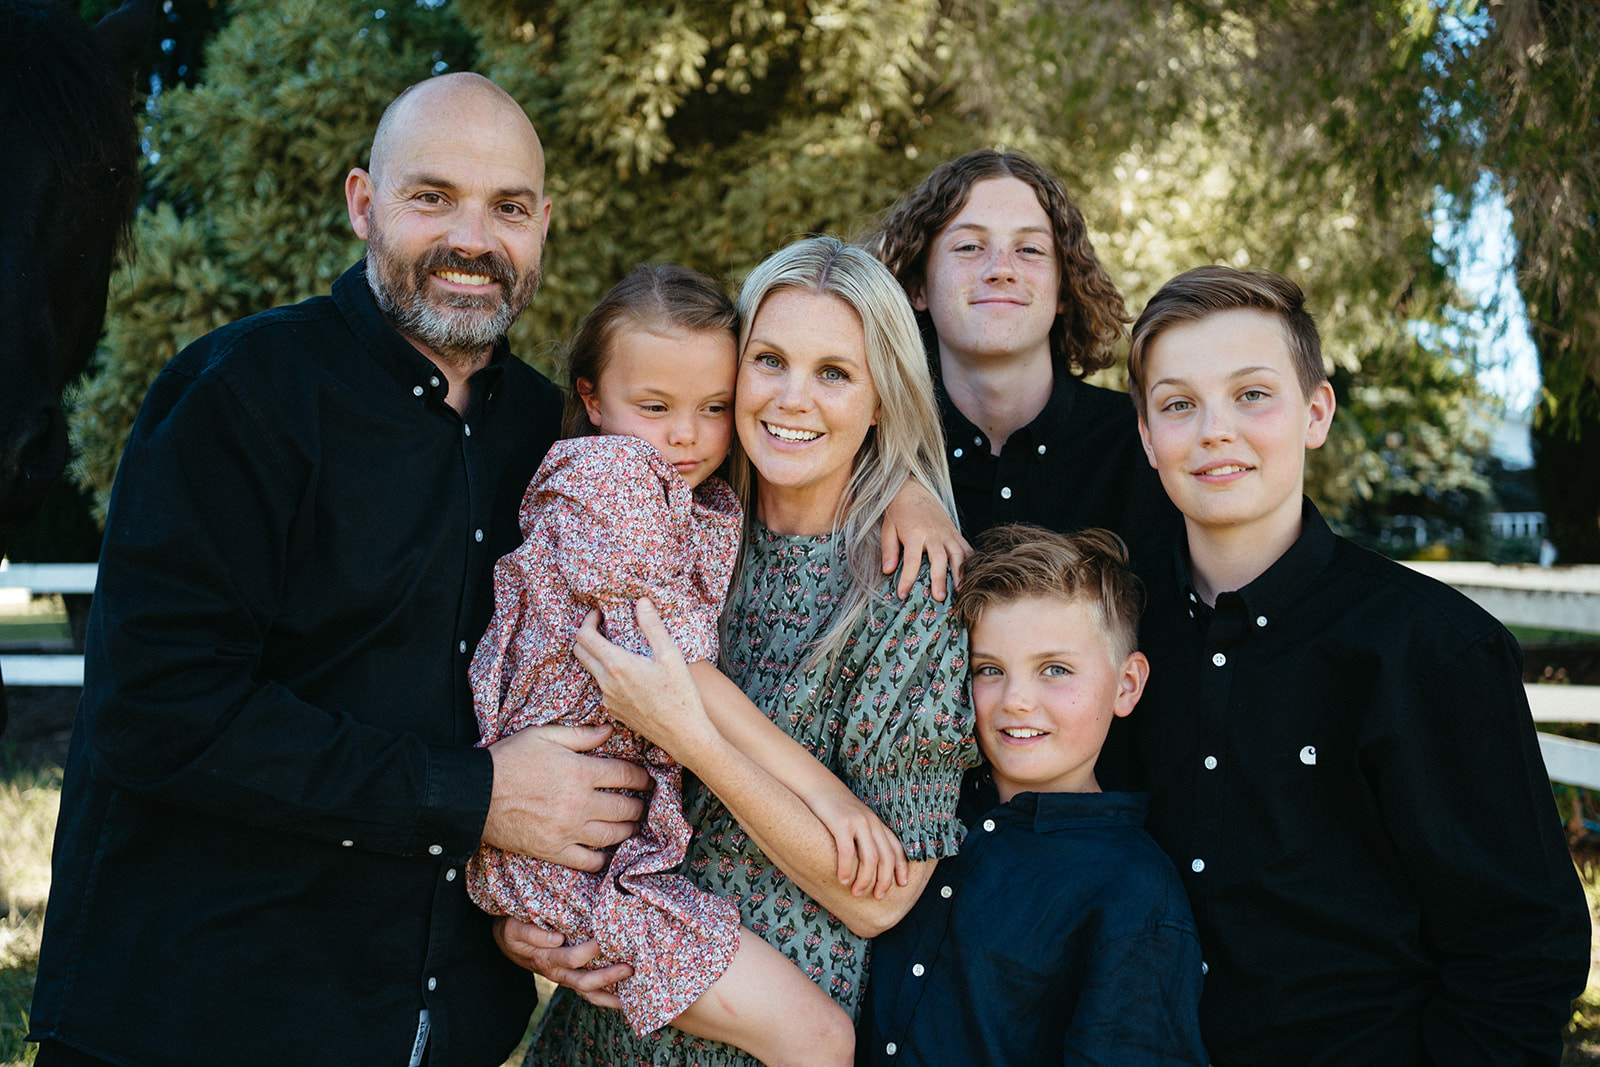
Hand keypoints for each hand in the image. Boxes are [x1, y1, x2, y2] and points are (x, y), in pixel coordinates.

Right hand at [483, 723, 650, 871]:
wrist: (475, 793)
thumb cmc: (508, 760)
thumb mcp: (543, 735)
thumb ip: (580, 735)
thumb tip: (608, 730)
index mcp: (580, 772)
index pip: (626, 776)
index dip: (642, 777)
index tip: (647, 780)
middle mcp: (580, 803)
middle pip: (626, 808)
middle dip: (641, 806)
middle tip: (644, 805)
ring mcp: (568, 829)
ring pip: (613, 835)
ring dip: (629, 831)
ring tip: (633, 826)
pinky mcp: (554, 850)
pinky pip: (588, 861)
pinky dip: (602, 859)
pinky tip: (607, 853)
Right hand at [493, 917, 629, 1009]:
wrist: (506, 941)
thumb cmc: (514, 928)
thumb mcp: (516, 927)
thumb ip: (533, 933)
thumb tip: (558, 938)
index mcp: (545, 958)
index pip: (570, 958)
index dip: (588, 952)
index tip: (607, 942)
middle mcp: (556, 972)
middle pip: (584, 981)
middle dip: (607, 976)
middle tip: (629, 967)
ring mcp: (564, 978)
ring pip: (588, 993)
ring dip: (611, 994)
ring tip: (634, 992)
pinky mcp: (569, 979)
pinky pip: (588, 994)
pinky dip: (606, 998)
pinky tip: (625, 998)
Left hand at [573, 600, 718, 762]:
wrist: (684, 735)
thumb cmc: (681, 695)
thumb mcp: (671, 655)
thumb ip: (653, 626)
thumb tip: (641, 602)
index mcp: (617, 666)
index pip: (584, 637)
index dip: (588, 620)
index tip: (600, 614)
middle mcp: (606, 683)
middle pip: (580, 652)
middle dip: (587, 635)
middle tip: (605, 627)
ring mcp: (607, 699)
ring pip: (591, 670)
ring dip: (597, 655)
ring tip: (620, 648)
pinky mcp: (613, 711)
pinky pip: (602, 687)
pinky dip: (607, 674)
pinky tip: (629, 673)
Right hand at [804, 788, 907, 898]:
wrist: (815, 784)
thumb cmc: (832, 807)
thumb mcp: (854, 819)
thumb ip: (863, 835)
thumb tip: (865, 862)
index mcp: (875, 823)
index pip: (895, 847)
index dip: (901, 867)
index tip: (902, 884)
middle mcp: (870, 822)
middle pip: (885, 856)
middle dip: (884, 880)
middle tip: (878, 896)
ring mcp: (857, 822)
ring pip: (870, 857)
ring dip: (865, 879)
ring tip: (857, 892)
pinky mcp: (840, 823)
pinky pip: (847, 851)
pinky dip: (847, 869)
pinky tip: (842, 879)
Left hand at [881, 480, 969, 600]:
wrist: (913, 491)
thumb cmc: (899, 512)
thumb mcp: (888, 529)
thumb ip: (889, 550)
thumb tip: (888, 571)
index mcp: (914, 534)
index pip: (912, 560)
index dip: (907, 579)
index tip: (903, 594)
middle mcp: (933, 534)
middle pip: (939, 559)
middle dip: (939, 579)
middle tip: (939, 597)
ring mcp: (946, 533)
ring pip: (957, 554)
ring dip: (960, 573)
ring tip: (959, 590)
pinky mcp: (954, 532)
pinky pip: (966, 547)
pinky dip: (970, 561)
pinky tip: (970, 575)